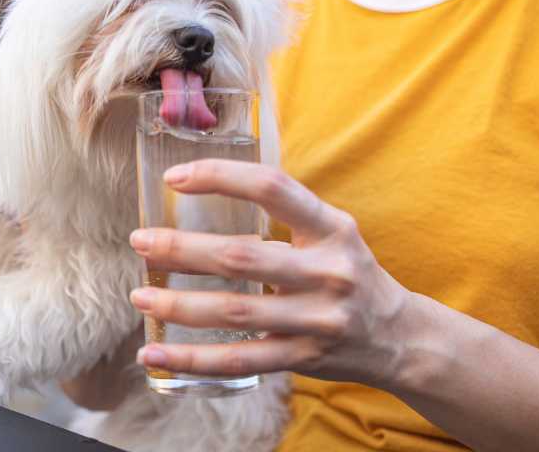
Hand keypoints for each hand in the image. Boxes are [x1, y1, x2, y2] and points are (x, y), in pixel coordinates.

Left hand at [128, 159, 414, 386]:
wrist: (398, 336)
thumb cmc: (347, 271)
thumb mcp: (331, 231)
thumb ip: (283, 212)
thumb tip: (206, 187)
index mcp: (331, 227)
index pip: (272, 187)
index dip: (220, 177)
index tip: (174, 177)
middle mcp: (328, 271)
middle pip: (242, 257)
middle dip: (182, 250)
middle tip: (140, 241)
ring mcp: (317, 319)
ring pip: (235, 312)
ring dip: (179, 305)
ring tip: (140, 296)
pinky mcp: (304, 358)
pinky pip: (239, 360)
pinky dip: (192, 359)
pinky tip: (156, 353)